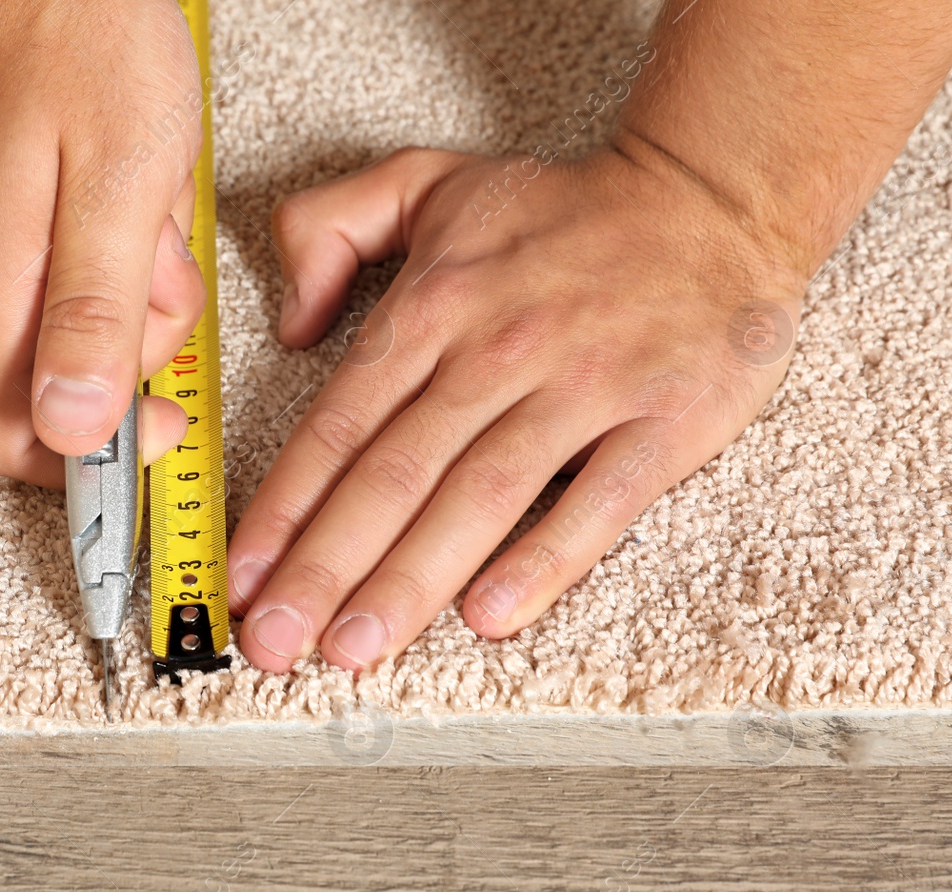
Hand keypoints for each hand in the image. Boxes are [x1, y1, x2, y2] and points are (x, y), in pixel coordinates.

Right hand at [0, 0, 204, 485]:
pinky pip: (64, 272)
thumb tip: (74, 430)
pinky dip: (117, 254)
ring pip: (65, 328)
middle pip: (50, 387)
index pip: (8, 436)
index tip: (162, 426)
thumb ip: (95, 315)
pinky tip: (134, 196)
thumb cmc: (84, 38)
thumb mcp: (120, 184)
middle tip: (164, 265)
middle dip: (130, 351)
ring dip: (133, 294)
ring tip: (151, 212)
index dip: (87, 460)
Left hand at [228, 145, 807, 671]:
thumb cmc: (561, 211)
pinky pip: (597, 503)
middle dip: (323, 568)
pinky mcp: (663, 421)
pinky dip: (543, 560)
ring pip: (478, 499)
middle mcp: (496, 351)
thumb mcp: (427, 182)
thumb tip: (288, 323)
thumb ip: (331, 226)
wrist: (712, 195)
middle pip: (392, 477)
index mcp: (432, 306)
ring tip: (354, 649)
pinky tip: (488, 616)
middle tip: (275, 641)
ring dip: (409, 581)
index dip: (282, 510)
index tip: (239, 578)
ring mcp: (582, 387)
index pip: (337, 427)